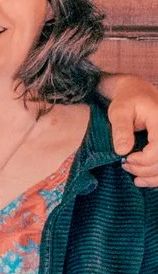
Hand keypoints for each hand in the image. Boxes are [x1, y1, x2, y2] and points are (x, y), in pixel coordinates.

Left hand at [105, 71, 157, 185]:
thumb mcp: (119, 111)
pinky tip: (142, 180)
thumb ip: (121, 130)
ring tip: (134, 177)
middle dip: (144, 169)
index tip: (126, 159)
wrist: (137, 93)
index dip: (143, 160)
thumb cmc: (127, 100)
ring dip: (151, 176)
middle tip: (125, 166)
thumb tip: (122, 151)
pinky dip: (156, 176)